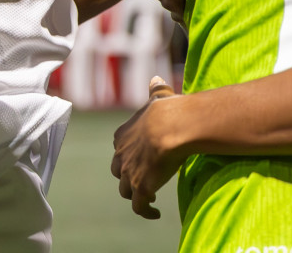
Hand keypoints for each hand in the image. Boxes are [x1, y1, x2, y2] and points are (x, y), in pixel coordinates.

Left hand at [112, 76, 187, 218]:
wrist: (173, 127)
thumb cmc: (168, 110)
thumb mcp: (159, 96)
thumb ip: (155, 90)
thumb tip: (155, 78)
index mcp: (123, 134)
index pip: (119, 147)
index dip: (128, 152)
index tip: (140, 154)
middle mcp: (121, 155)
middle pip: (119, 171)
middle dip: (127, 174)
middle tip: (143, 175)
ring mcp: (130, 173)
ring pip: (126, 190)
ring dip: (135, 193)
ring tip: (149, 195)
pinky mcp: (140, 187)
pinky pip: (139, 206)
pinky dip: (145, 211)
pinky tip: (155, 213)